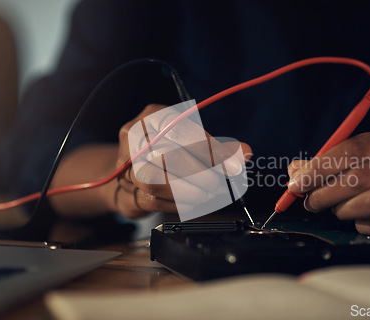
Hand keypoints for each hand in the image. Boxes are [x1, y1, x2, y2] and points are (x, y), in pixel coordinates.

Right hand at [104, 104, 250, 218]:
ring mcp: (126, 164)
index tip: (234, 166)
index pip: (181, 128)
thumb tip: (244, 153)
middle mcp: (135, 136)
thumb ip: (219, 147)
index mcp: (154, 115)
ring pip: (154, 179)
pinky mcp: (126, 189)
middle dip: (200, 172)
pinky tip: (195, 203)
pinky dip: (178, 204)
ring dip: (188, 190)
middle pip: (167, 153)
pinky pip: (152, 199)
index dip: (209, 149)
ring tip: (210, 194)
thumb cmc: (169, 152)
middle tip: (221, 184)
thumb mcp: (195, 142)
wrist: (134, 173)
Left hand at [287, 129, 369, 245]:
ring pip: (369, 203)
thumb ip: (329, 164)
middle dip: (324, 193)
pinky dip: (362, 225)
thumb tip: (295, 171)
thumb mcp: (365, 162)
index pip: (350, 150)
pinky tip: (361, 220)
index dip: (318, 168)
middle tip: (310, 202)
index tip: (296, 183)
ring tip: (337, 210)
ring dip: (343, 210)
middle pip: (357, 178)